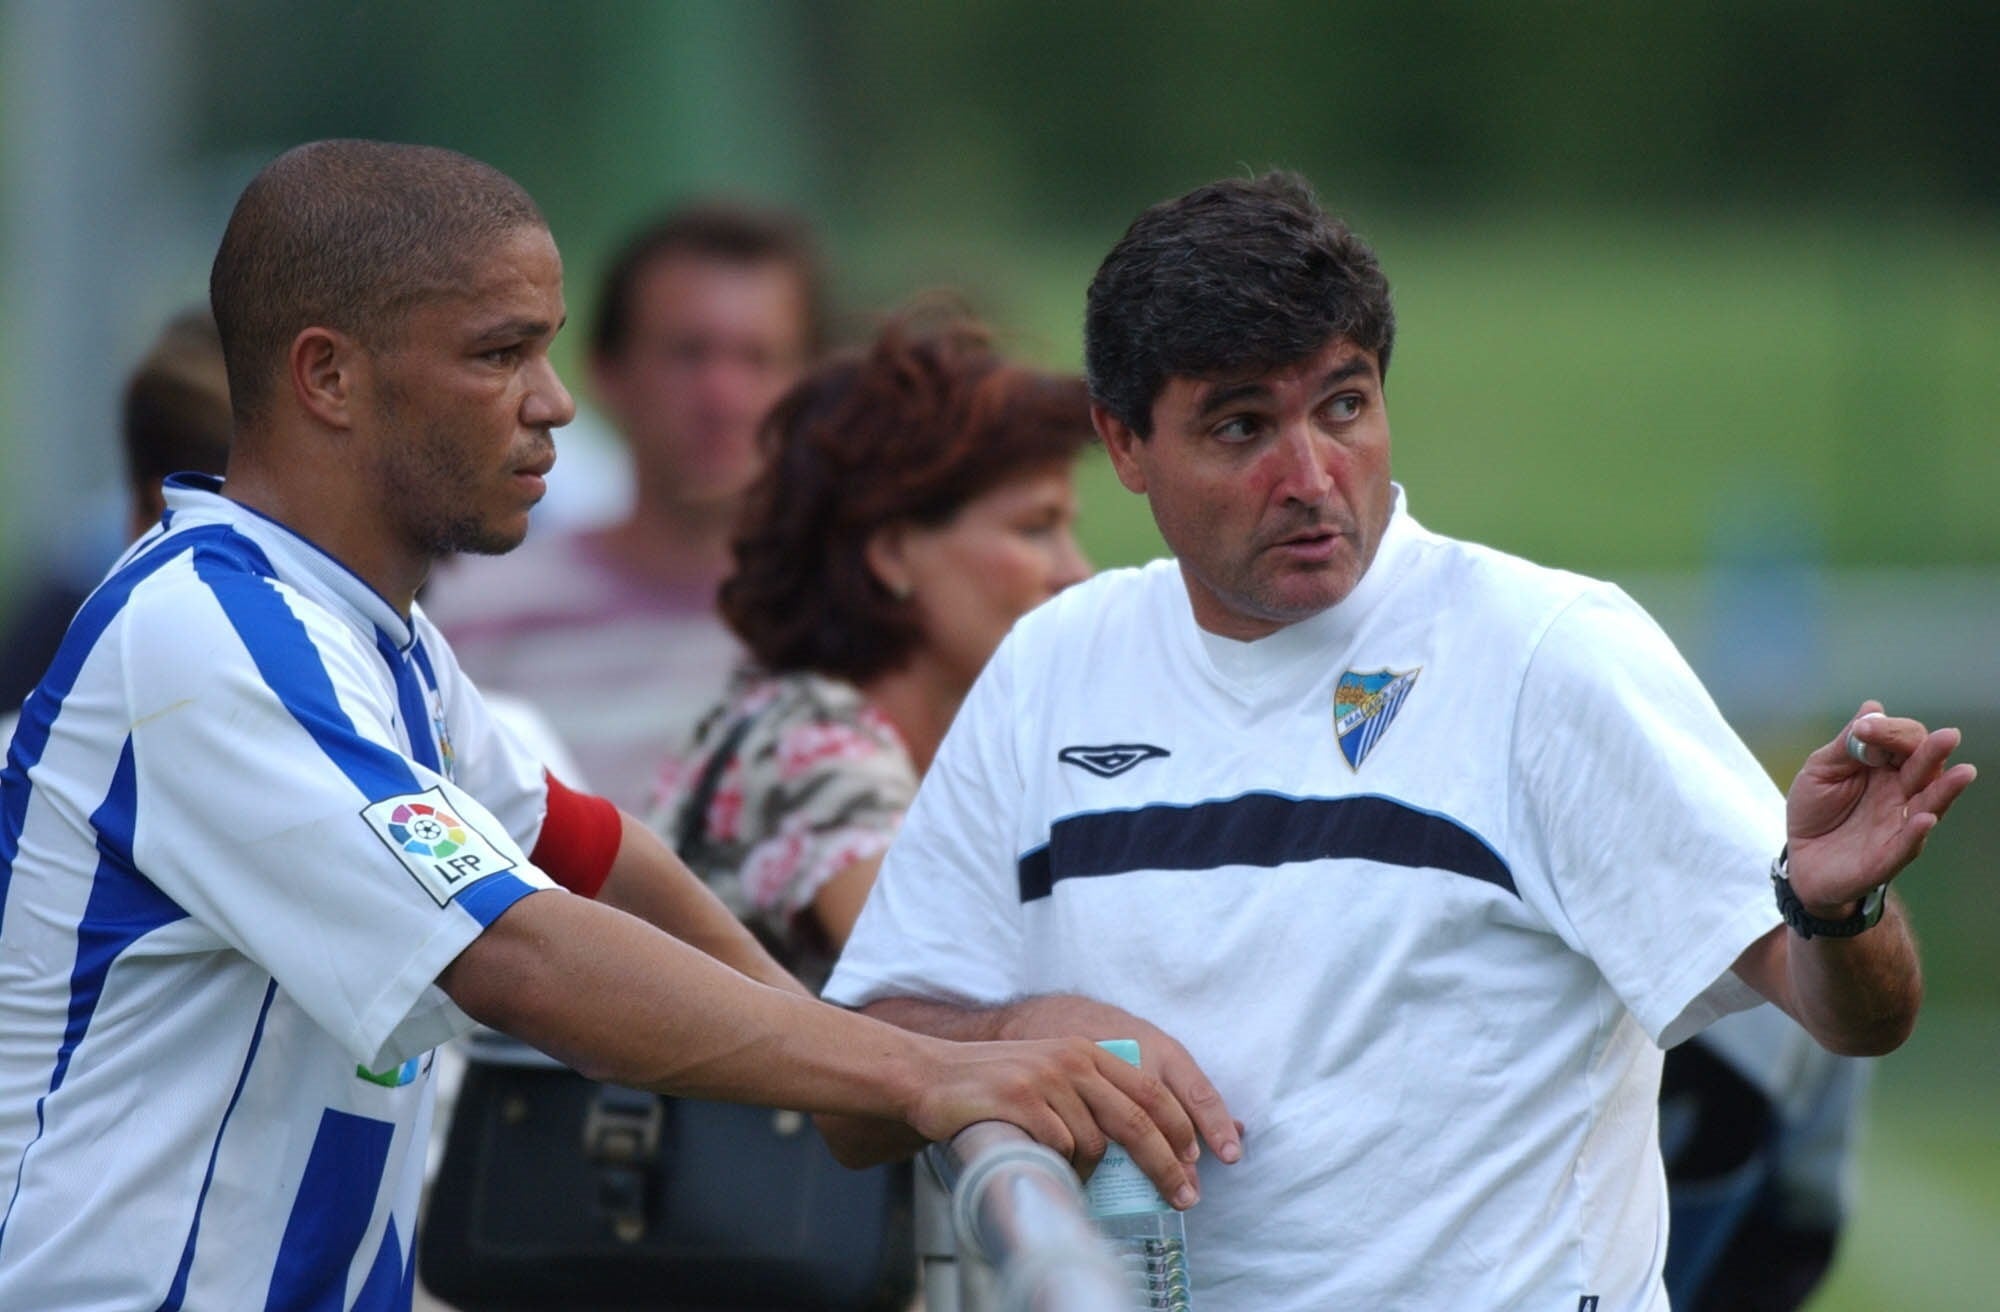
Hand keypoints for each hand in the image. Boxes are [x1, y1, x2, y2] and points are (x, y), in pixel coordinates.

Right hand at [906, 1035, 1204, 1207]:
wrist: (931, 1074)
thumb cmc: (992, 1083)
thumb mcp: (1048, 1071)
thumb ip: (1089, 1092)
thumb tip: (1137, 1143)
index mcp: (1086, 1051)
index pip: (1150, 1089)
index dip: (1179, 1128)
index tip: (1195, 1163)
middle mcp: (1072, 1059)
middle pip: (1137, 1118)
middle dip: (1166, 1164)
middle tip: (1184, 1198)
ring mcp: (1046, 1078)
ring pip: (1095, 1142)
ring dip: (1087, 1169)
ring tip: (1065, 1171)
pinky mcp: (1020, 1099)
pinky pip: (1059, 1146)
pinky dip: (1057, 1164)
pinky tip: (1039, 1160)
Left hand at [1785, 701, 1976, 914]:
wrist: (1802, 859)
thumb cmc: (1816, 811)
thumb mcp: (1821, 770)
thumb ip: (1846, 745)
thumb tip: (1873, 707)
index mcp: (1885, 768)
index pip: (1903, 742)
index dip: (1888, 732)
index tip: (1864, 729)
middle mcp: (1900, 794)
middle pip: (1924, 769)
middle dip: (1934, 752)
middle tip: (1948, 736)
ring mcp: (1898, 824)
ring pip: (1929, 804)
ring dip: (1945, 789)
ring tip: (1963, 773)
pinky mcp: (1888, 856)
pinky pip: (1907, 844)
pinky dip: (1917, 831)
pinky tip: (1925, 817)